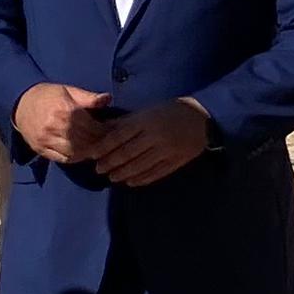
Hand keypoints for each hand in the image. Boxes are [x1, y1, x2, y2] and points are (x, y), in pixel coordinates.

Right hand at [13, 81, 112, 163]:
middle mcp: (57, 126)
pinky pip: (63, 159)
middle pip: (86, 141)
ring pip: (76, 152)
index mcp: (66, 110)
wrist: (20, 103)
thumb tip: (108, 99)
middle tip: (109, 142)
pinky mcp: (41, 149)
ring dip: (89, 152)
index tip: (113, 131)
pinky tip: (83, 153)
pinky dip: (76, 158)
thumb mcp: (68, 90)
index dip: (105, 131)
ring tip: (97, 149)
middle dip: (99, 142)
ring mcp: (47, 139)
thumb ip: (88, 97)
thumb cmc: (48, 95)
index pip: (93, 127)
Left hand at [86, 97, 211, 185]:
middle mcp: (154, 136)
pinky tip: (131, 182)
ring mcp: (166, 150)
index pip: (118, 136)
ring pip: (139, 166)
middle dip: (110, 163)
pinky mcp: (175, 161)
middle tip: (98, 169)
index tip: (91, 155)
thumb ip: (126, 121)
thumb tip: (103, 129)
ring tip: (112, 177)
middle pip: (127, 153)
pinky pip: (155, 173)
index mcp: (146, 121)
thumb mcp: (147, 111)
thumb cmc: (170, 111)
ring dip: (123, 173)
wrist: (202, 117)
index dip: (103, 147)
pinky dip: (141, 179)